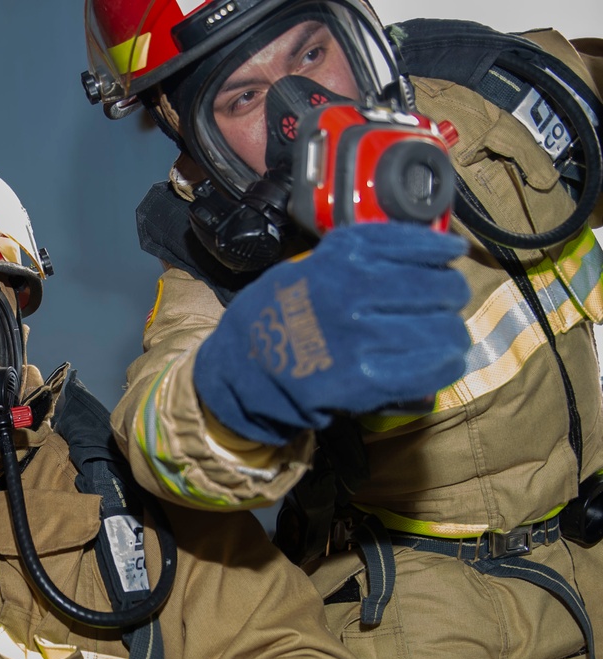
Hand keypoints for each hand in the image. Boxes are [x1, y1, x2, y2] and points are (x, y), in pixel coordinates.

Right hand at [193, 222, 471, 444]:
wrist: (240, 370)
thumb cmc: (272, 315)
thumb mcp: (304, 267)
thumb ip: (353, 260)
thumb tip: (415, 255)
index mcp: (341, 257)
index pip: (417, 244)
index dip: (442, 250)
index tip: (453, 253)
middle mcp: (355, 291)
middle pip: (439, 288)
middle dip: (450, 295)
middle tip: (445, 304)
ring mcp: (362, 338)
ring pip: (443, 331)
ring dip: (452, 335)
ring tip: (448, 339)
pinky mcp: (366, 380)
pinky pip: (430, 369)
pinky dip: (446, 366)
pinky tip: (445, 362)